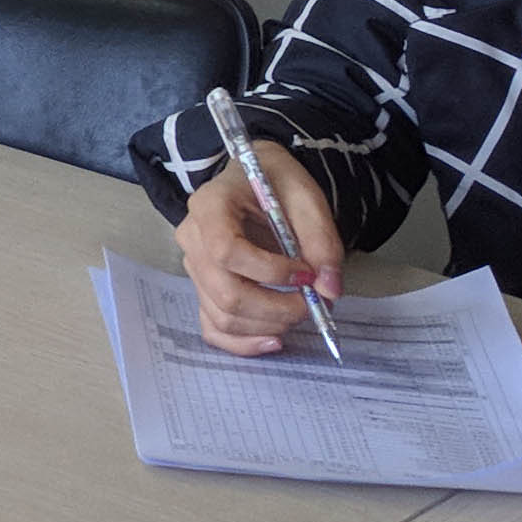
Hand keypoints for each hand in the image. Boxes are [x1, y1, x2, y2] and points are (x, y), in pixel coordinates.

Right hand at [174, 142, 347, 354]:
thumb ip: (322, 240)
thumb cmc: (276, 183)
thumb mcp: (306, 198)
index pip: (226, 250)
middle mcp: (192, 238)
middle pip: (225, 291)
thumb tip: (329, 290)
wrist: (253, 179)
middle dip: (275, 308)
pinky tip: (274, 340)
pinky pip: (213, 327)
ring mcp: (194, 267)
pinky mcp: (203, 288)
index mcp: (209, 206)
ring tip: (300, 312)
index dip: (270, 271)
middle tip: (313, 303)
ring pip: (222, 315)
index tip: (307, 274)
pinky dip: (243, 343)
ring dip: (268, 325)